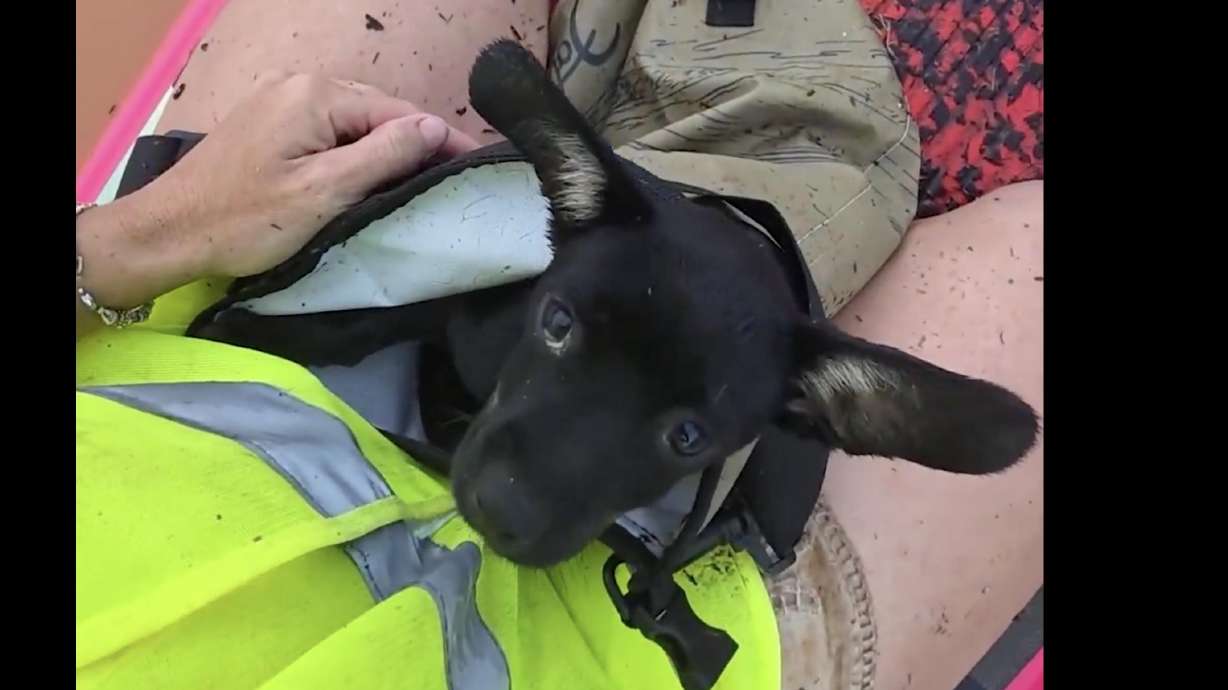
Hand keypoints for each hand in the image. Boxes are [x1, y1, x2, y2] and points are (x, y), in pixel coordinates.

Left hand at [76, 73, 477, 322]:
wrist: (170, 233)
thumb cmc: (246, 220)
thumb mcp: (325, 192)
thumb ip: (383, 155)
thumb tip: (434, 127)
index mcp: (316, 95)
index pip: (398, 113)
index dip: (441, 142)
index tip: (477, 168)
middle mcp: (298, 84)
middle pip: (377, 114)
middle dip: (415, 146)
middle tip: (452, 185)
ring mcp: (279, 100)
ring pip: (353, 124)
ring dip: (385, 152)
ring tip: (419, 187)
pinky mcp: (268, 123)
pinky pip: (327, 131)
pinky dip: (354, 154)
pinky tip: (369, 180)